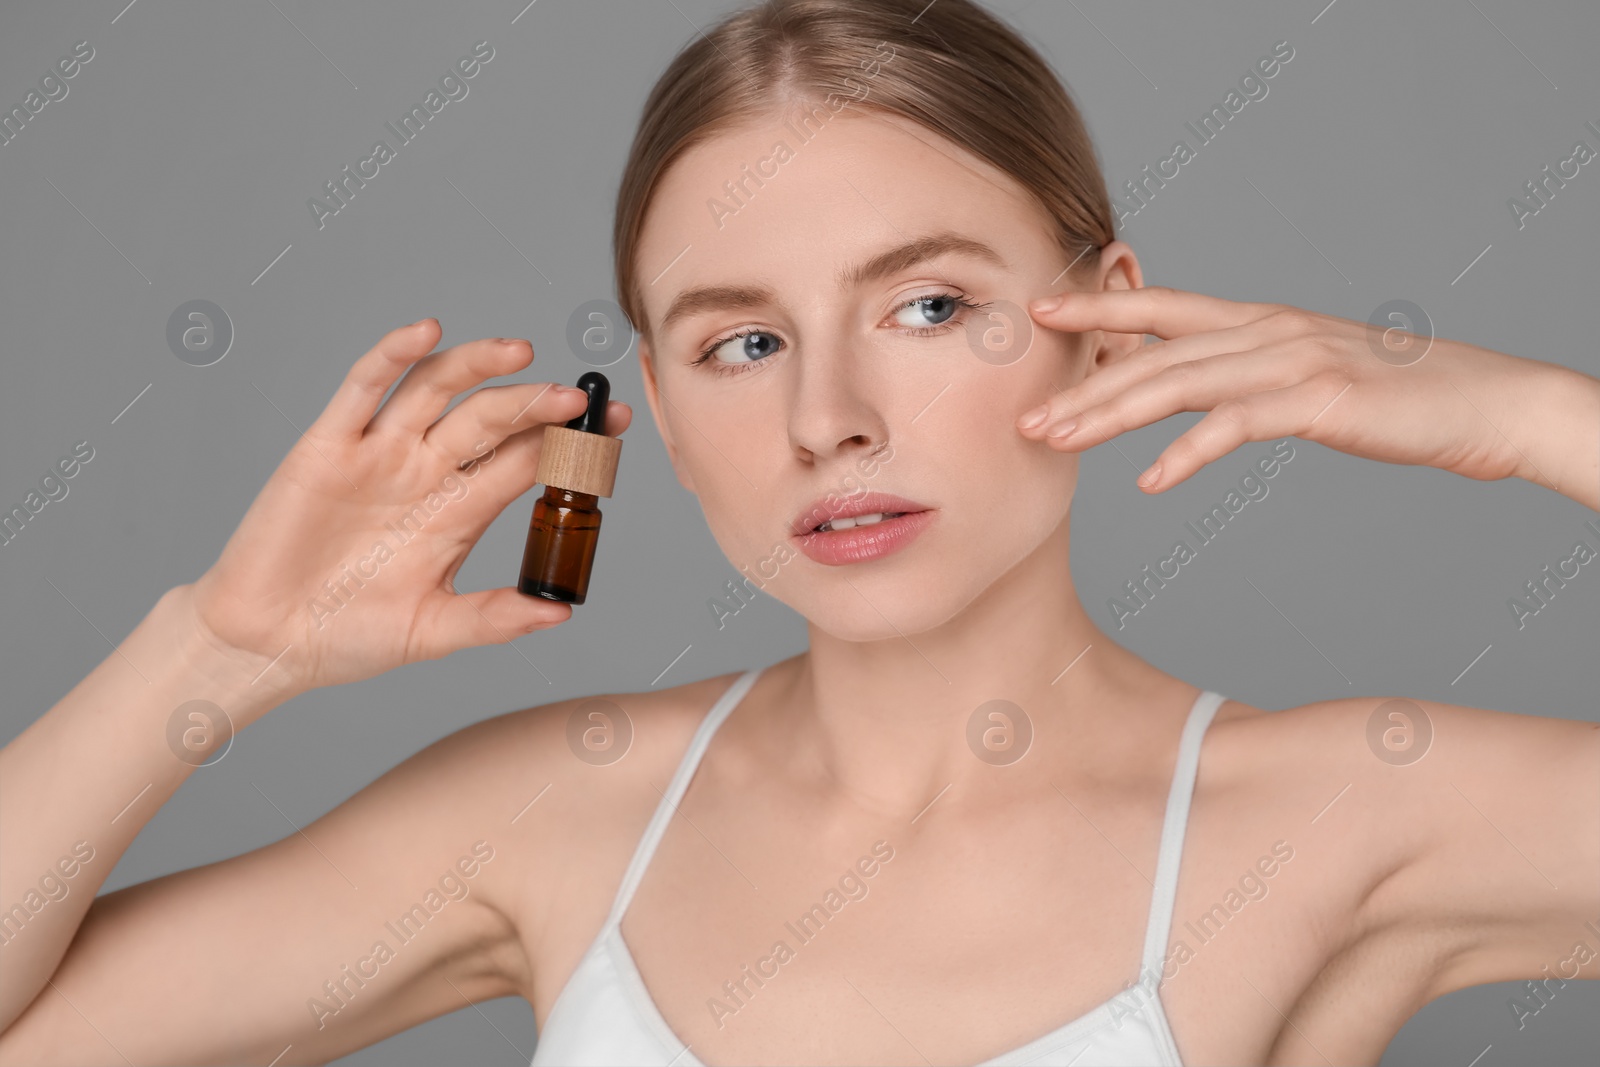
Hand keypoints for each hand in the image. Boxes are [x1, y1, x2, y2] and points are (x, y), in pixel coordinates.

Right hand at [184, 318, 629, 701]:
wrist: (269, 642)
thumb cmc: (350, 636)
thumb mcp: (434, 631)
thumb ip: (495, 619)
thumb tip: (562, 612)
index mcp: (460, 510)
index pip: (528, 462)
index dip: (569, 444)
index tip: (614, 426)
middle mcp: (428, 471)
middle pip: (493, 420)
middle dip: (538, 405)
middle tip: (579, 398)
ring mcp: (381, 453)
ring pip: (438, 390)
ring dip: (477, 365)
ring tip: (519, 353)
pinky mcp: (330, 446)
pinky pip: (364, 389)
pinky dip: (393, 355)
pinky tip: (426, 333)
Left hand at [1016, 287, 1568, 493]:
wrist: (1482, 402)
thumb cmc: (1392, 394)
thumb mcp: (1304, 370)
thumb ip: (1246, 373)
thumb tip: (1194, 388)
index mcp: (1258, 320)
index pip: (1161, 306)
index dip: (1099, 307)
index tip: (1039, 312)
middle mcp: (1265, 330)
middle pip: (1152, 355)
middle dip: (1082, 386)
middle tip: (1024, 415)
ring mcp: (1290, 361)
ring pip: (1177, 385)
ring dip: (1109, 417)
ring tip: (1057, 442)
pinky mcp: (1316, 400)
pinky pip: (1234, 426)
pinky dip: (1186, 455)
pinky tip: (1149, 481)